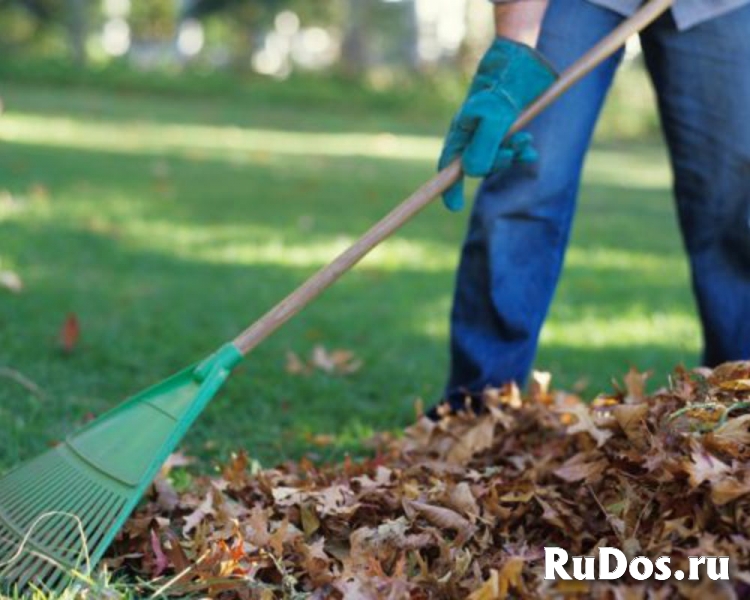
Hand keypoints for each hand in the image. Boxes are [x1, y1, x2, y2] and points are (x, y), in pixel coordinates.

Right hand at [438, 38, 555, 211]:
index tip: (454, 207)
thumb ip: (483, 148)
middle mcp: (471, 134)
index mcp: (460, 132)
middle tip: (511, 153)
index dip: (449, 189)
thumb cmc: (503, 87)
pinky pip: (510, 148)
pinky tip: (529, 148)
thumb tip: (472, 174)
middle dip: (496, 164)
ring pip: (496, 157)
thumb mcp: (494, 119)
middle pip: (477, 165)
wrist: (520, 60)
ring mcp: (487, 131)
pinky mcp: (504, 126)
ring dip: (512, 155)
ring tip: (525, 142)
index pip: (448, 168)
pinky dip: (520, 151)